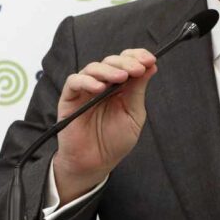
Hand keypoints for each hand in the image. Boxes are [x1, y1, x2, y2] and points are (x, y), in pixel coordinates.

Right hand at [52, 49, 156, 204]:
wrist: (95, 163)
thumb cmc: (114, 141)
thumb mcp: (133, 115)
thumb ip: (138, 90)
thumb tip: (151, 66)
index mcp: (120, 86)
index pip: (127, 62)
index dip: (137, 57)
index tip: (150, 60)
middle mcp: (103, 84)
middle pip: (111, 62)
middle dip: (126, 62)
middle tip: (137, 69)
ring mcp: (85, 89)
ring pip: (93, 68)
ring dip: (109, 70)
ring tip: (121, 77)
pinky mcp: (69, 98)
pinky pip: (74, 82)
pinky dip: (87, 81)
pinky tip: (99, 88)